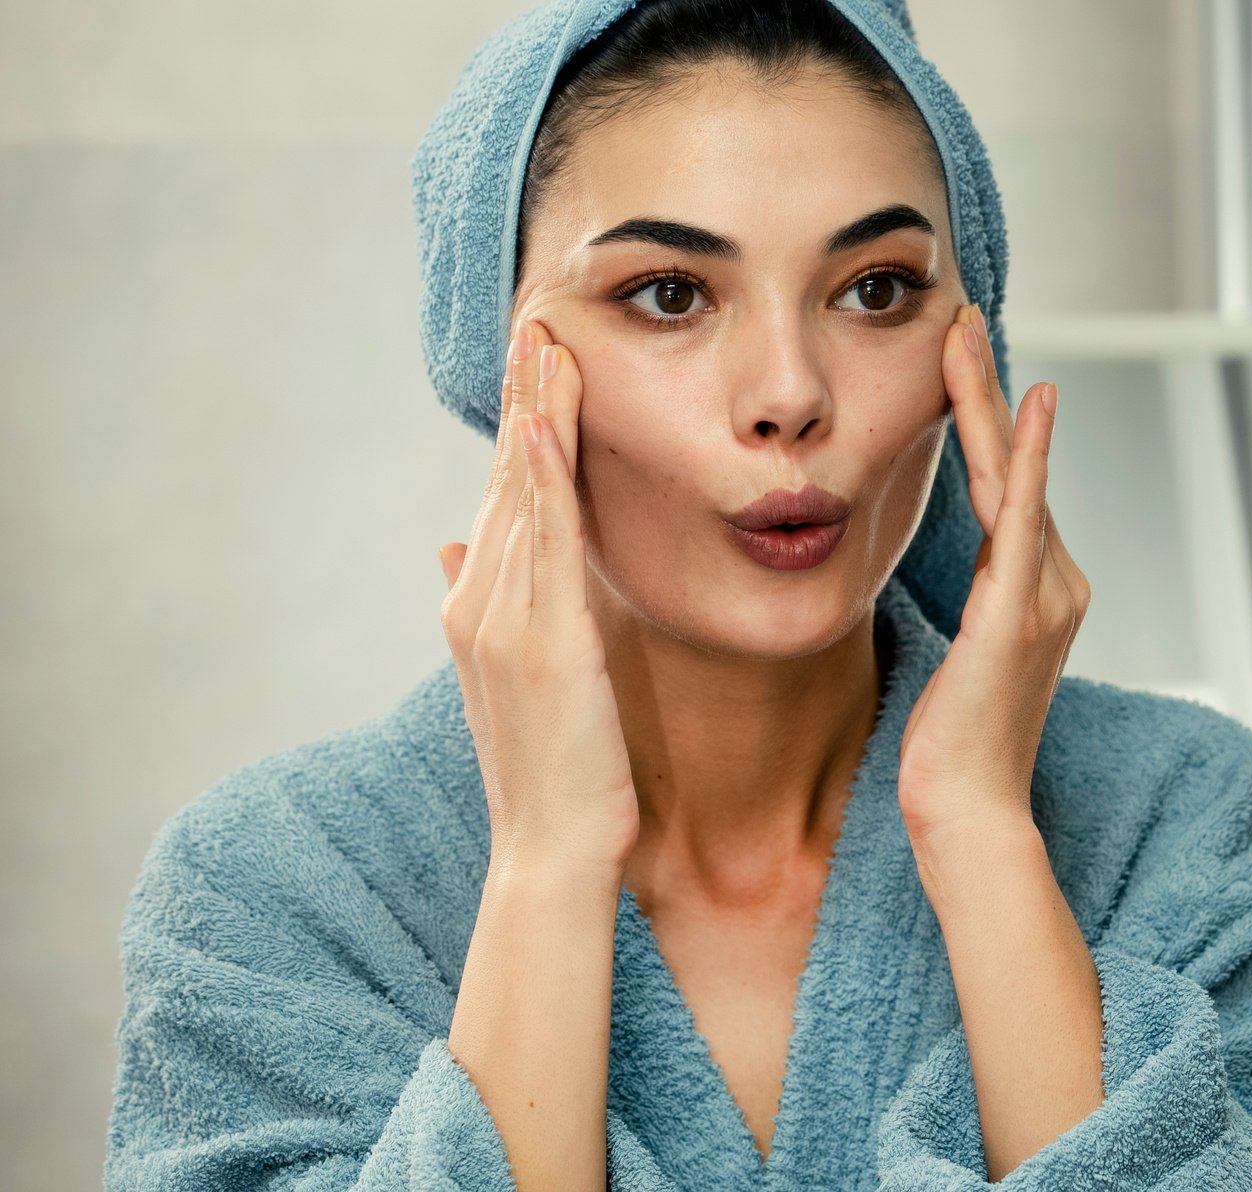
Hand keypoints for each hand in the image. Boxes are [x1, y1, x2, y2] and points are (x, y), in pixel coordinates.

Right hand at [438, 319, 638, 877]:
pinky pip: (541, 544)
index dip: (519, 427)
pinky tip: (547, 426)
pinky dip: (541, 480)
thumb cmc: (552, 773)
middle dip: (524, 398)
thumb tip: (453, 547)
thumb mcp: (518, 680)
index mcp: (480, 609)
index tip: (537, 362)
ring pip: (520, 495)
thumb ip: (491, 608)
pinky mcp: (542, 641)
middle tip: (540, 321)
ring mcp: (505, 620)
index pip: (504, 498)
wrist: (551, 851)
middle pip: (506, 479)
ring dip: (534, 415)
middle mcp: (482, 604)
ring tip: (548, 344)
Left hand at [897, 304, 1090, 847]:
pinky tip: (1028, 404)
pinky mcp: (1018, 612)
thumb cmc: (955, 749)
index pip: (1008, 490)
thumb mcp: (962, 661)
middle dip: (986, 389)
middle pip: (1013, 468)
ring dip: (986, 400)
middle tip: (961, 316)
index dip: (986, 424)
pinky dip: (1025, 456)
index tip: (962, 363)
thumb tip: (965, 580)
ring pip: (1010, 477)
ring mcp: (1045, 597)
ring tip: (963, 334)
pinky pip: (1021, 517)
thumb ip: (976, 608)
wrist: (969, 811)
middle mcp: (1057, 585)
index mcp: (1040, 594)